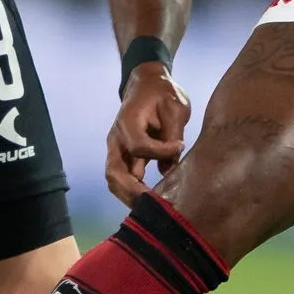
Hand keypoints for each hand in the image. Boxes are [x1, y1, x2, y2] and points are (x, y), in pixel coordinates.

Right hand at [106, 63, 192, 202]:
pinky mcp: (124, 156)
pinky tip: (153, 201)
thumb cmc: (162, 93)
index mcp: (128, 121)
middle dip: (133, 192)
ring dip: (131, 196)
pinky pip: (124, 178)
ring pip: (115, 179)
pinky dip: (134, 191)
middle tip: (155, 205)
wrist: (146, 84)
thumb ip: (172, 135)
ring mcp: (117, 149)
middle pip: (114, 172)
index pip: (139, 146)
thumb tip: (169, 167)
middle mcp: (117, 138)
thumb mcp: (175, 107)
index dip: (160, 151)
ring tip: (153, 209)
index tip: (179, 146)